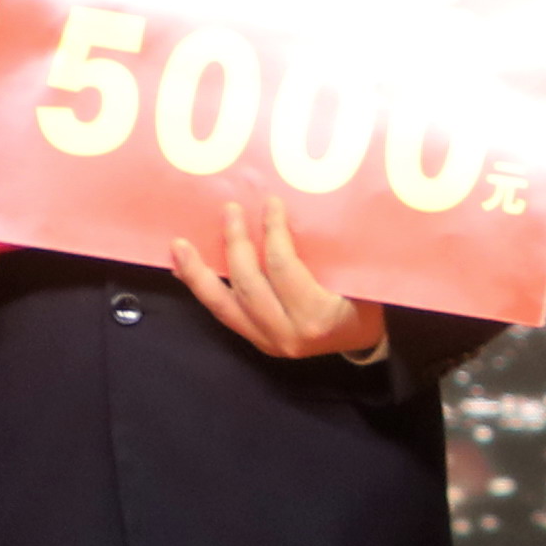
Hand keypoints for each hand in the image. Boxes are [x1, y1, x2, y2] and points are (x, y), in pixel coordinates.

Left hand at [170, 196, 386, 361]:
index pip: (283, 267)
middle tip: (228, 209)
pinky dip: (203, 289)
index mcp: (316, 315)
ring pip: (224, 305)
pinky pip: (223, 314)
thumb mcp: (357, 274)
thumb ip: (329, 249)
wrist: (365, 340)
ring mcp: (268, 342)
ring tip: (179, 246)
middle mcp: (287, 335)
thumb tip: (287, 207)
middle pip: (249, 284)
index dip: (273, 231)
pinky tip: (184, 270)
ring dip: (199, 272)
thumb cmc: (366, 300)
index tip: (270, 202)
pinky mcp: (257, 342)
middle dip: (235, 243)